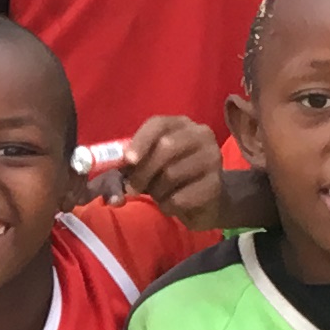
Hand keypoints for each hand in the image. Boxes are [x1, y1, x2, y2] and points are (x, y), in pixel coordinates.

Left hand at [120, 113, 226, 227]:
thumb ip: (127, 171)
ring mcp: (212, 158)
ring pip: (172, 174)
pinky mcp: (216, 185)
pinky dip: (168, 205)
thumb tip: (114, 186)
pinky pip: (181, 197)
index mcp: (181, 124)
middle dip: (143, 171)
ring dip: (156, 191)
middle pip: (166, 147)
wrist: (205, 201)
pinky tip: (172, 204)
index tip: (127, 161)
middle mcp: (201, 135)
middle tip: (133, 188)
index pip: (158, 124)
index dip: (140, 141)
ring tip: (158, 195)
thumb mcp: (147, 168)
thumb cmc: (171, 178)